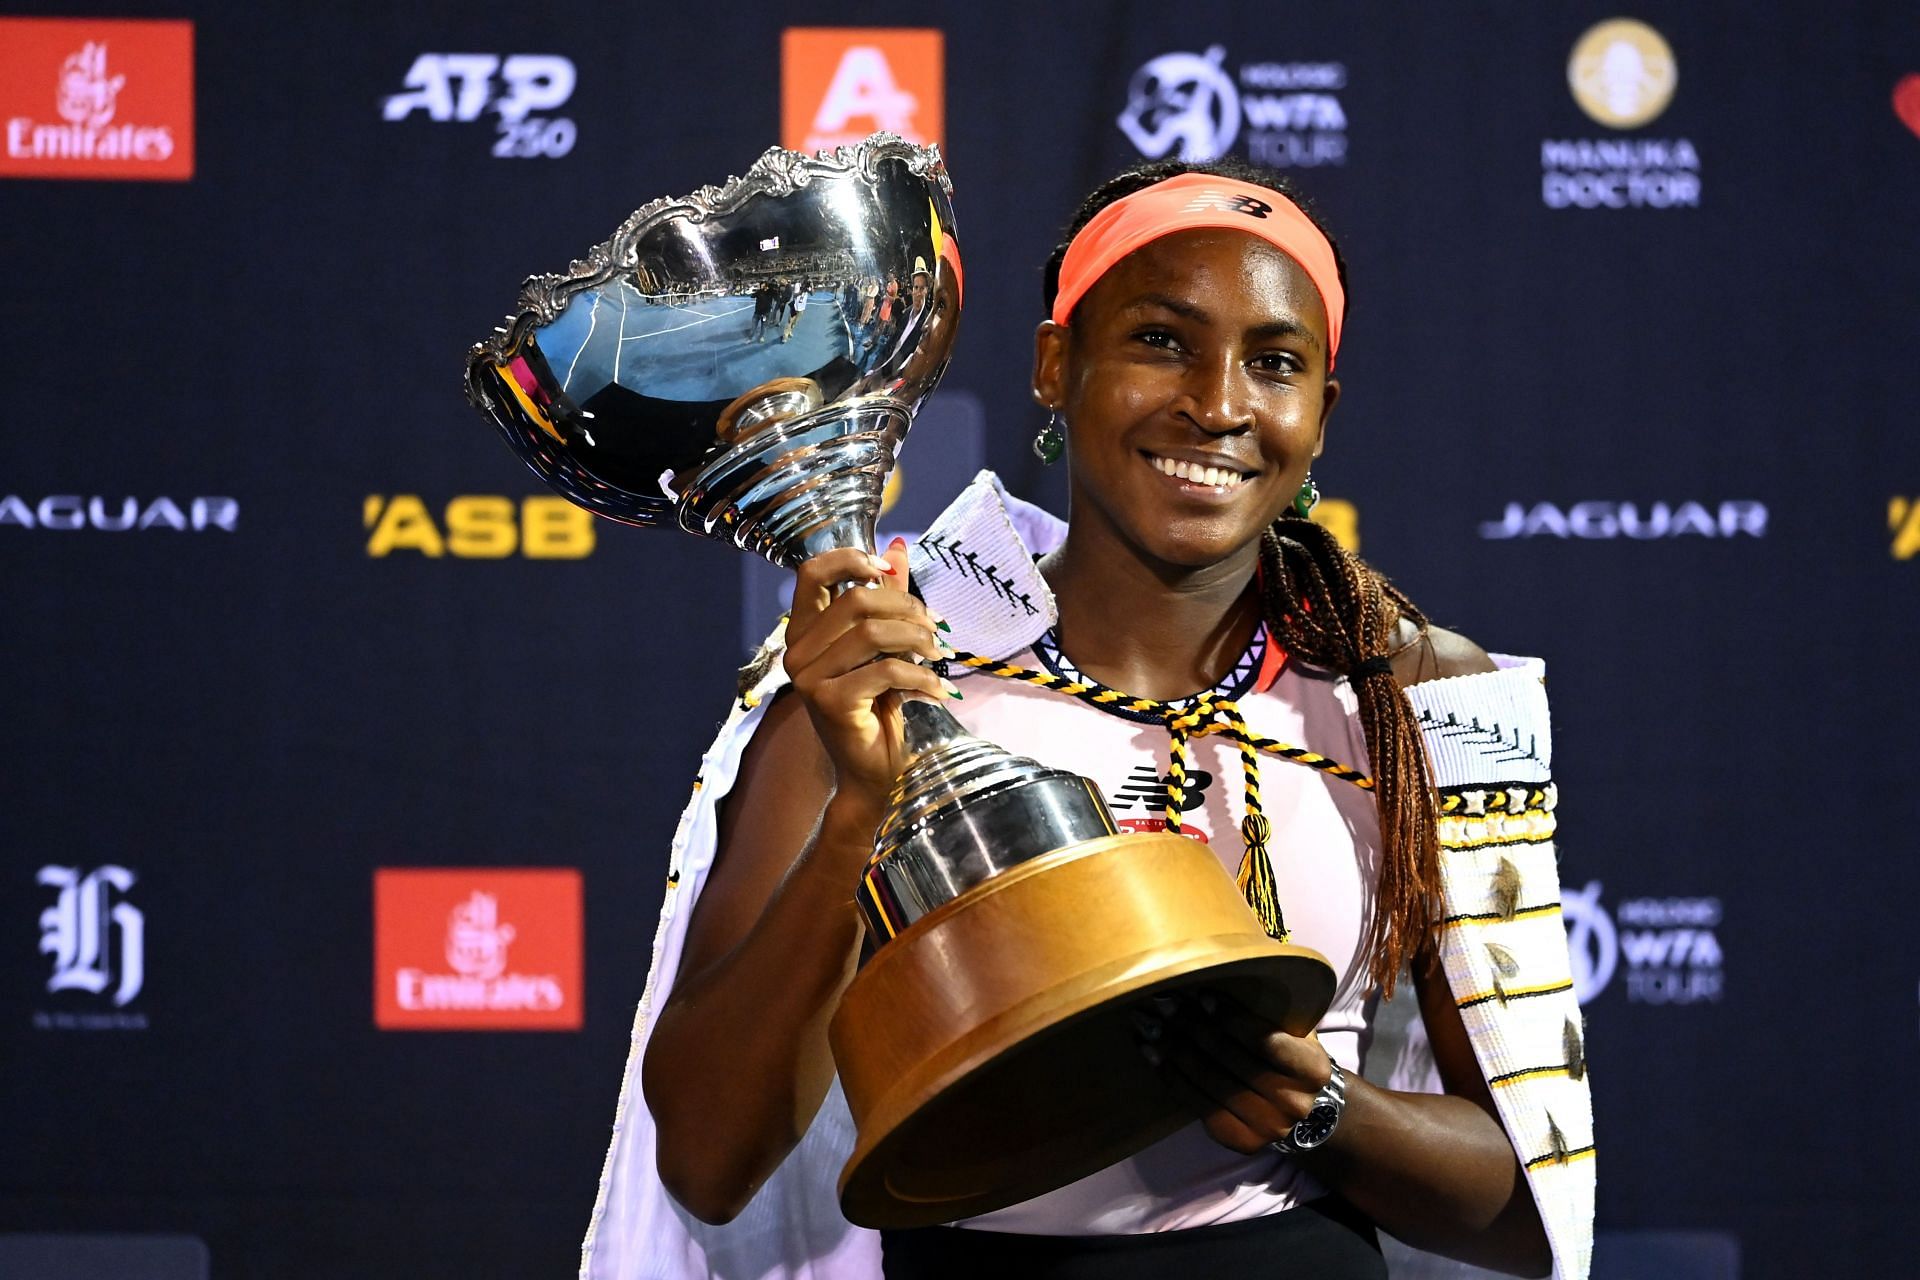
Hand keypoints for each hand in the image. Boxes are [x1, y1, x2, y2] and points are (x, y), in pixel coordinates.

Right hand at [782, 538, 953, 804]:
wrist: (874, 773)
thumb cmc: (878, 708)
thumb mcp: (884, 646)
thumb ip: (886, 598)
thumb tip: (898, 549)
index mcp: (803, 631)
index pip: (812, 572)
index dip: (851, 559)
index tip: (889, 570)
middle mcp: (796, 652)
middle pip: (855, 601)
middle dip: (906, 607)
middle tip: (937, 628)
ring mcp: (809, 679)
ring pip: (873, 633)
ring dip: (918, 640)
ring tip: (940, 656)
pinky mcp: (830, 703)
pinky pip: (886, 671)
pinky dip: (923, 677)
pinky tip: (940, 691)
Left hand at [1138, 991, 1337, 1155]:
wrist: (1304, 1107)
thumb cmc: (1290, 1053)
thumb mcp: (1294, 1027)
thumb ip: (1269, 1005)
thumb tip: (1223, 962)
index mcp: (1313, 1069)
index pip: (1265, 1040)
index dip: (1230, 1017)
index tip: (1200, 994)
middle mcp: (1294, 1102)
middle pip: (1231, 1059)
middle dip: (1192, 1027)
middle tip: (1162, 1002)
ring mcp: (1268, 1126)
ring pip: (1210, 1081)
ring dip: (1174, 1049)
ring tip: (1148, 1024)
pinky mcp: (1241, 1140)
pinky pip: (1198, 1105)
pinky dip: (1171, 1077)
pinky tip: (1152, 1054)